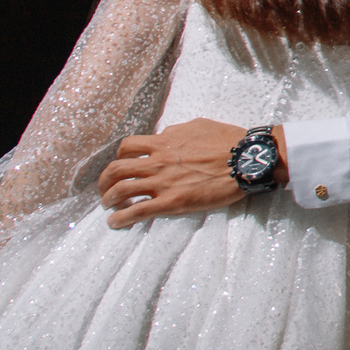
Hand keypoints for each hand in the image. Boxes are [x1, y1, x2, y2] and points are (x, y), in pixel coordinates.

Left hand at [98, 118, 260, 225]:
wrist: (245, 160)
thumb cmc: (227, 140)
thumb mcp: (197, 126)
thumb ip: (175, 133)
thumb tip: (164, 137)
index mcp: (163, 142)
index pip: (127, 147)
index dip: (119, 158)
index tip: (121, 166)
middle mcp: (157, 161)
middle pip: (116, 170)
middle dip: (105, 181)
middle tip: (105, 189)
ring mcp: (163, 182)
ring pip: (121, 190)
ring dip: (109, 200)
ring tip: (109, 207)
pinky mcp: (172, 202)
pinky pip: (137, 211)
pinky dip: (121, 219)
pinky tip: (115, 223)